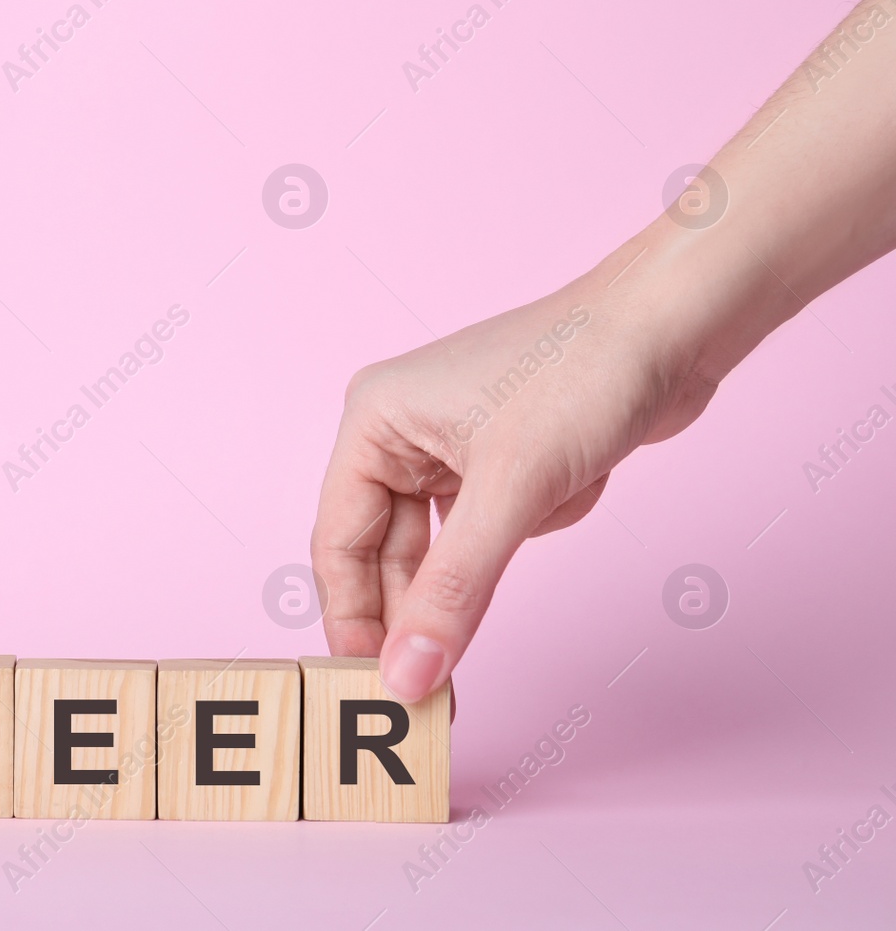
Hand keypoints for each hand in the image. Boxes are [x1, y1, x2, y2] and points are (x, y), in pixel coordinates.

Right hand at [310, 267, 719, 702]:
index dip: (352, 618)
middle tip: (431, 690)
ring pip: (443, 551)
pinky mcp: (498, 461)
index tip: (372, 689)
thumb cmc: (583, 372)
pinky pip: (491, 533)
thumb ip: (453, 591)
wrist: (675, 324)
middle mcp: (400, 434)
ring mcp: (449, 448)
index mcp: (373, 422)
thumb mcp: (512, 492)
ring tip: (512, 577)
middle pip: (385, 554)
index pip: (338, 542)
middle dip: (416, 613)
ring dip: (484, 567)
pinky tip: (569, 491)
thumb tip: (409, 676)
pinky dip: (529, 531)